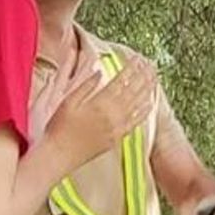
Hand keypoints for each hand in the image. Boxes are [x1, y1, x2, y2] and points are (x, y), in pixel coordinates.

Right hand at [46, 55, 157, 170]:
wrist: (60, 155)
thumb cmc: (59, 128)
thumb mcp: (68, 101)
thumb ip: (86, 86)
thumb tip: (99, 72)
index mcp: (99, 103)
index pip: (120, 81)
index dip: (130, 68)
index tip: (137, 58)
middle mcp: (112, 115)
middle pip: (132, 91)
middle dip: (143, 75)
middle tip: (151, 64)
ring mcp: (117, 127)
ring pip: (137, 105)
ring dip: (147, 90)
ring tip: (155, 78)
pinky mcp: (117, 138)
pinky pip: (135, 122)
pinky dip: (144, 111)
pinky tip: (150, 103)